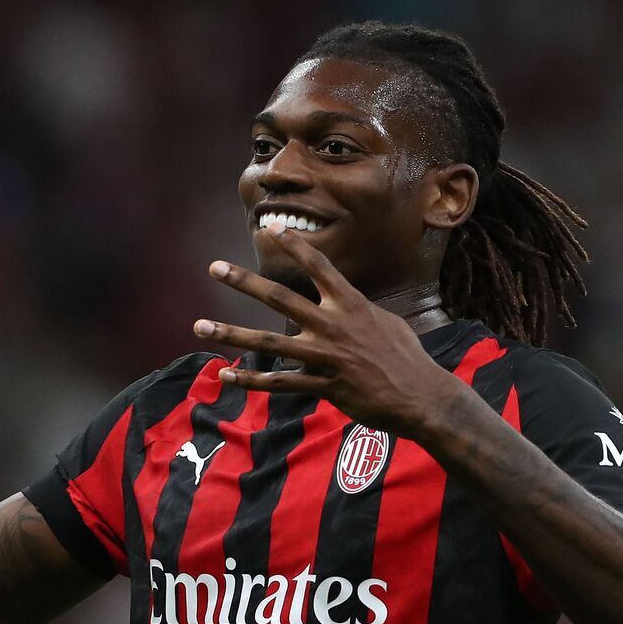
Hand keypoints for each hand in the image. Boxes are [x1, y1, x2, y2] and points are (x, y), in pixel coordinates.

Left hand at [193, 222, 460, 436]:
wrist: (422, 396)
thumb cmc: (407, 357)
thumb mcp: (386, 322)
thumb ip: (356, 310)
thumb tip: (343, 302)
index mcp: (352, 304)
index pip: (319, 267)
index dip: (296, 246)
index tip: (273, 228)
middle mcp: (334, 325)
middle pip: (280, 297)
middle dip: (244, 281)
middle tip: (215, 267)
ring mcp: (326, 357)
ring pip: (268, 343)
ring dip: (230, 333)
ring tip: (200, 325)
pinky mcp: (323, 386)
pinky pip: (280, 382)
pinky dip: (251, 380)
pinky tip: (227, 375)